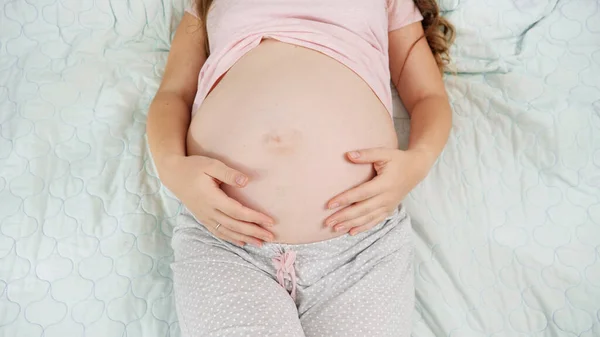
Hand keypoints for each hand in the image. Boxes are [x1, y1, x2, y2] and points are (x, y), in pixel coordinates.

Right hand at [159, 154, 274, 246]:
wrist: (174, 174)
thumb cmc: (194, 167)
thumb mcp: (211, 165)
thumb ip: (229, 173)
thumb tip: (246, 181)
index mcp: (212, 198)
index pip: (237, 212)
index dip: (254, 218)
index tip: (270, 221)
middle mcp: (208, 211)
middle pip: (235, 226)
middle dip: (254, 232)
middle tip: (271, 237)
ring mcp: (205, 217)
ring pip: (227, 232)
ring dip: (245, 238)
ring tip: (261, 243)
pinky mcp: (203, 218)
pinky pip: (218, 232)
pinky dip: (231, 239)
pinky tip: (242, 242)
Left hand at [324, 147, 434, 234]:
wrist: (416, 170)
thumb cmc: (398, 160)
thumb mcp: (384, 153)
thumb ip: (367, 154)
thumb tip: (348, 155)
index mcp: (384, 184)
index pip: (361, 193)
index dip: (345, 199)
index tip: (329, 204)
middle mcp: (387, 198)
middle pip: (362, 210)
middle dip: (344, 217)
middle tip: (327, 222)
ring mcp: (388, 205)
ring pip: (367, 218)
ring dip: (351, 224)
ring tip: (335, 228)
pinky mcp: (389, 210)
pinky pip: (375, 221)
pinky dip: (363, 227)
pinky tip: (351, 232)